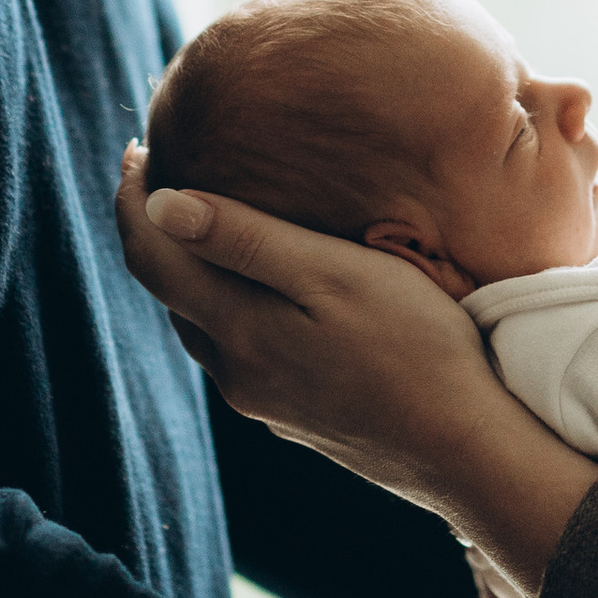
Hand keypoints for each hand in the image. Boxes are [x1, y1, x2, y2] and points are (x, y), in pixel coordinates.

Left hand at [115, 149, 597, 583]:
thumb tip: (159, 206)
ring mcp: (267, 402)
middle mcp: (237, 375)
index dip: (132, 200)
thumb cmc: (414, 346)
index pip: (151, 258)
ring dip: (194, 272)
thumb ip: (247, 240)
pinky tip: (266, 292)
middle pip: (172, 293)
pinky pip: (243, 351)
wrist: (465, 450)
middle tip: (167, 171)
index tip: (136, 147)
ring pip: (207, 325)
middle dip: (159, 232)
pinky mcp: (299, 416)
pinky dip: (233, 307)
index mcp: (237, 333)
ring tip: (210, 223)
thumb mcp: (332, 275)